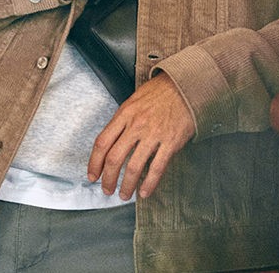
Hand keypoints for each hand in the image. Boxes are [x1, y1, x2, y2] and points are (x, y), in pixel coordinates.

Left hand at [88, 73, 195, 199]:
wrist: (186, 85)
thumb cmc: (160, 92)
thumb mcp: (134, 100)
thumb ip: (122, 120)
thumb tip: (112, 141)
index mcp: (124, 114)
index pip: (102, 142)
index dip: (94, 162)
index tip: (92, 175)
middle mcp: (136, 125)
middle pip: (114, 158)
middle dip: (108, 179)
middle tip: (106, 189)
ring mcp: (154, 134)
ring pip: (134, 167)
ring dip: (127, 185)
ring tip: (124, 194)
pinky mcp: (171, 142)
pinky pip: (157, 168)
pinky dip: (149, 184)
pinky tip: (144, 192)